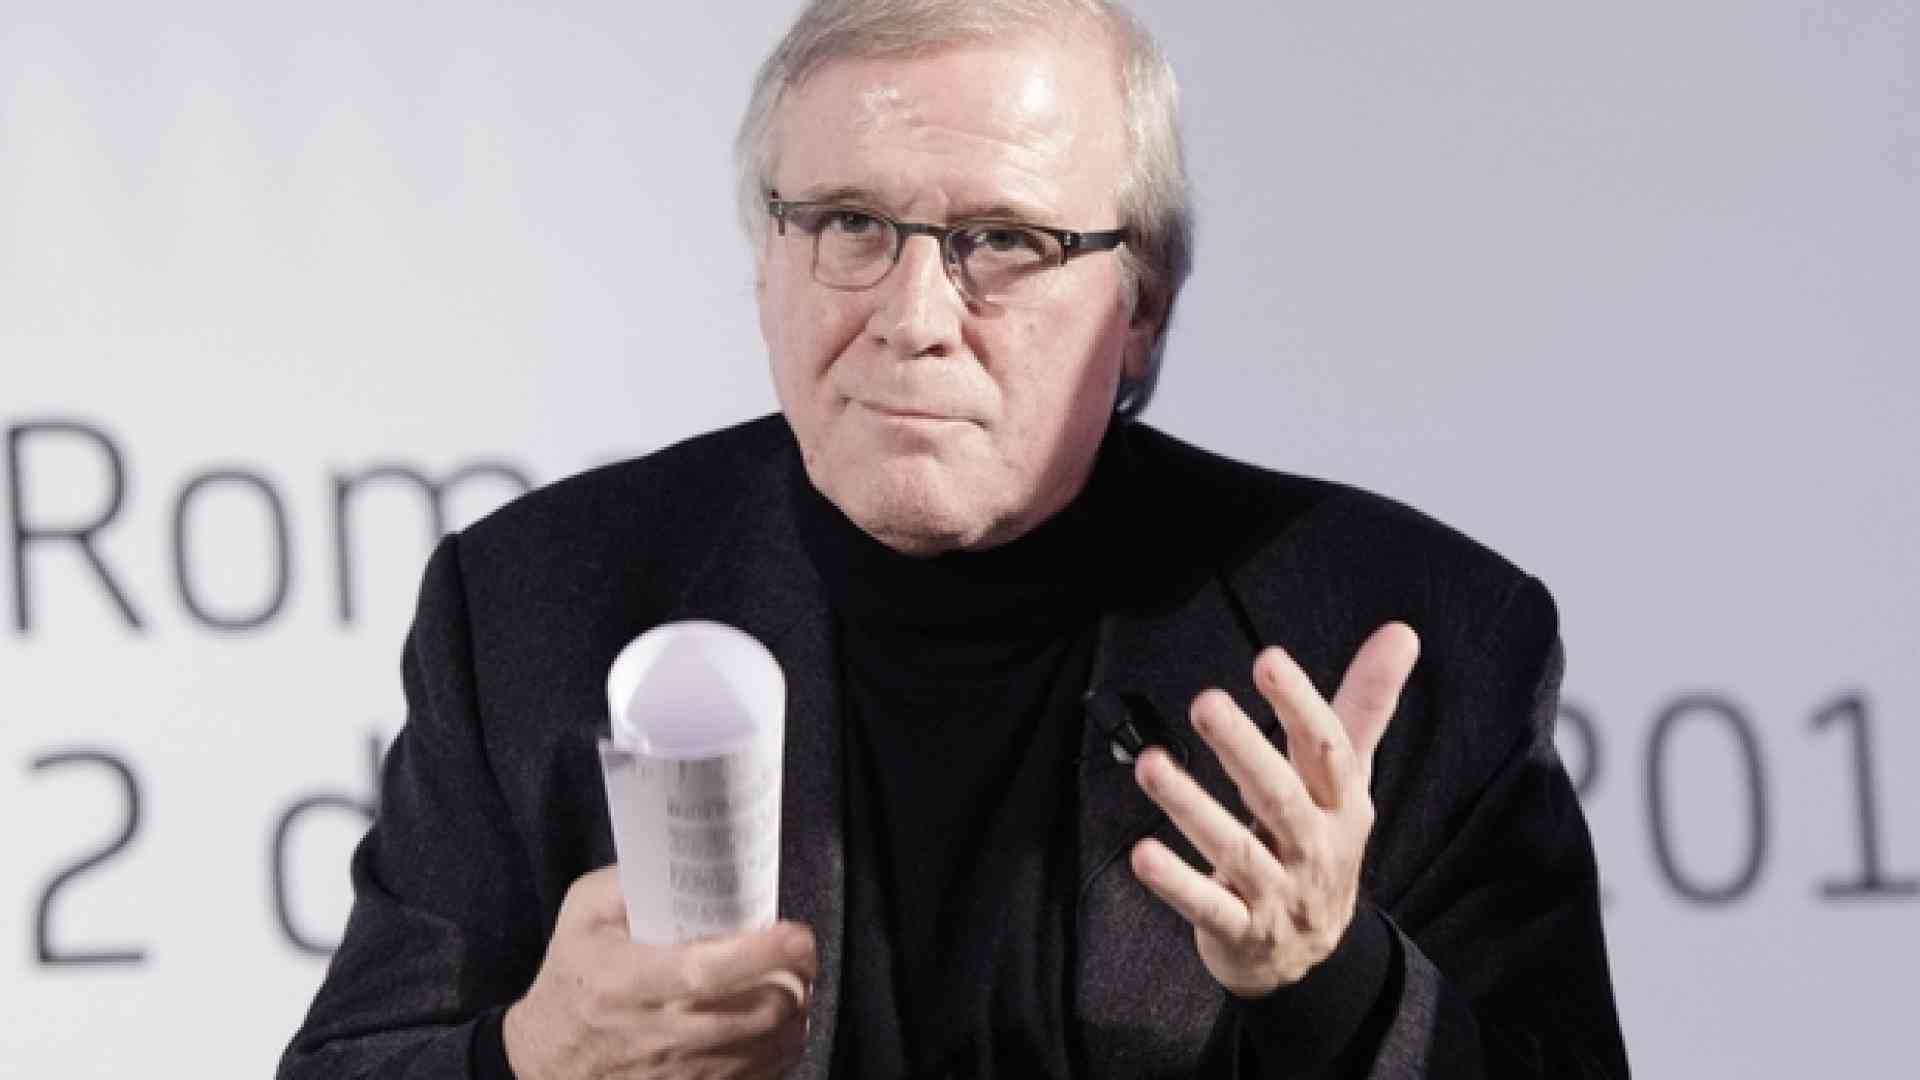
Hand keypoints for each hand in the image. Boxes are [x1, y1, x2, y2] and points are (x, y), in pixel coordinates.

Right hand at [503, 866, 814, 1079]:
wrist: (547, 1060)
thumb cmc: (573, 976)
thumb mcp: (582, 915)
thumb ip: (631, 881)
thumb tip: (695, 855)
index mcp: (623, 982)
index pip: (706, 972)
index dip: (763, 953)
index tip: (796, 933)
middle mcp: (655, 1034)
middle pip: (758, 1013)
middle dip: (796, 977)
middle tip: (799, 951)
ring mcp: (680, 1074)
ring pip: (772, 1045)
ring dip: (796, 1009)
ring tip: (792, 980)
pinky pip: (766, 1073)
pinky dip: (784, 1043)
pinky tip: (777, 1019)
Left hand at [1129, 622, 1419, 997]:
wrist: (1315, 957)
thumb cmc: (1321, 843)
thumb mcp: (1349, 780)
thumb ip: (1364, 706)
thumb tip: (1401, 632)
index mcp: (1341, 804)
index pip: (1327, 750)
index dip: (1300, 705)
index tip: (1269, 661)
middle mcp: (1313, 847)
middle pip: (1279, 795)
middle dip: (1242, 748)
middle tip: (1205, 702)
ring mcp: (1278, 892)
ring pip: (1234, 848)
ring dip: (1190, 806)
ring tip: (1151, 766)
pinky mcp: (1241, 929)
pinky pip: (1207, 906)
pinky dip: (1175, 883)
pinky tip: (1141, 855)